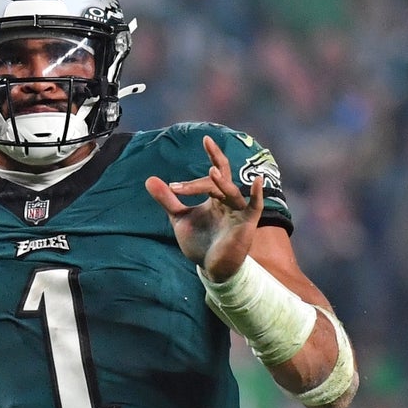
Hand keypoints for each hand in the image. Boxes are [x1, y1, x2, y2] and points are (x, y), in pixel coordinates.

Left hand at [144, 135, 263, 281]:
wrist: (210, 268)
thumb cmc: (199, 242)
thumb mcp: (179, 218)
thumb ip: (167, 199)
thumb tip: (149, 179)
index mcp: (215, 197)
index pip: (215, 171)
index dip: (213, 155)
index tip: (206, 139)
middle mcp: (229, 200)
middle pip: (219, 180)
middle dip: (204, 176)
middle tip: (184, 178)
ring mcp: (239, 211)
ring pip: (232, 192)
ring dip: (222, 183)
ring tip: (211, 173)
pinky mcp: (247, 224)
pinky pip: (255, 206)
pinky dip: (257, 194)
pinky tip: (258, 180)